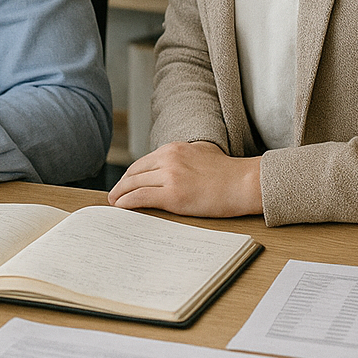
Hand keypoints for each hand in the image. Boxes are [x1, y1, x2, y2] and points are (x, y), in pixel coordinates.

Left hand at [107, 141, 262, 217]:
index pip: (143, 162)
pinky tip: (121, 208)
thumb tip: (171, 167)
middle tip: (113, 195)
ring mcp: (170, 176)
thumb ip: (183, 157)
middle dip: (121, 185)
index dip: (130, 175)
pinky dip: (126, 203)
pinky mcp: (172, 195)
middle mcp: (168, 158)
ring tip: (113, 203)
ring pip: (133, 185)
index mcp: (174, 148)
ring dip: (119, 195)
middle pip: (134, 172)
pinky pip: (140, 198)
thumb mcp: (201, 152)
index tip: (125, 183)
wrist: (244, 182)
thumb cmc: (228, 172)